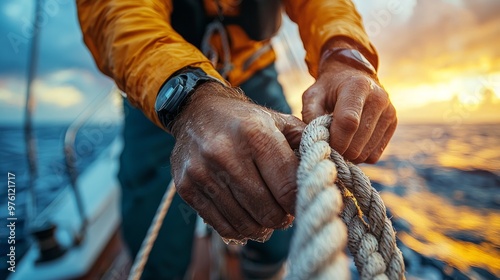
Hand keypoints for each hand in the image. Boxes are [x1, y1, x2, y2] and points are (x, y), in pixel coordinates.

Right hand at [170, 82, 304, 241]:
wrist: (196, 111)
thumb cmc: (246, 120)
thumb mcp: (280, 121)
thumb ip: (307, 146)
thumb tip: (333, 177)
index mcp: (256, 135)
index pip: (289, 190)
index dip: (301, 204)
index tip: (303, 203)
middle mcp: (226, 154)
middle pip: (268, 212)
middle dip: (282, 218)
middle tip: (285, 212)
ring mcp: (202, 173)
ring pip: (245, 224)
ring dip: (262, 227)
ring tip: (267, 215)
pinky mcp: (186, 188)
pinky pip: (221, 226)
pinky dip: (239, 229)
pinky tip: (246, 218)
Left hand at [302, 47, 396, 163]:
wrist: (353, 76)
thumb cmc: (329, 88)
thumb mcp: (313, 94)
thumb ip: (310, 114)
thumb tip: (317, 139)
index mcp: (358, 87)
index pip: (348, 122)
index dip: (335, 141)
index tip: (325, 146)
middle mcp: (379, 98)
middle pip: (357, 143)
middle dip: (340, 151)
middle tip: (329, 145)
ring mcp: (389, 112)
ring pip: (366, 153)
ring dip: (349, 155)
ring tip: (339, 142)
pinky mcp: (393, 124)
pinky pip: (374, 155)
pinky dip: (360, 155)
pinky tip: (351, 143)